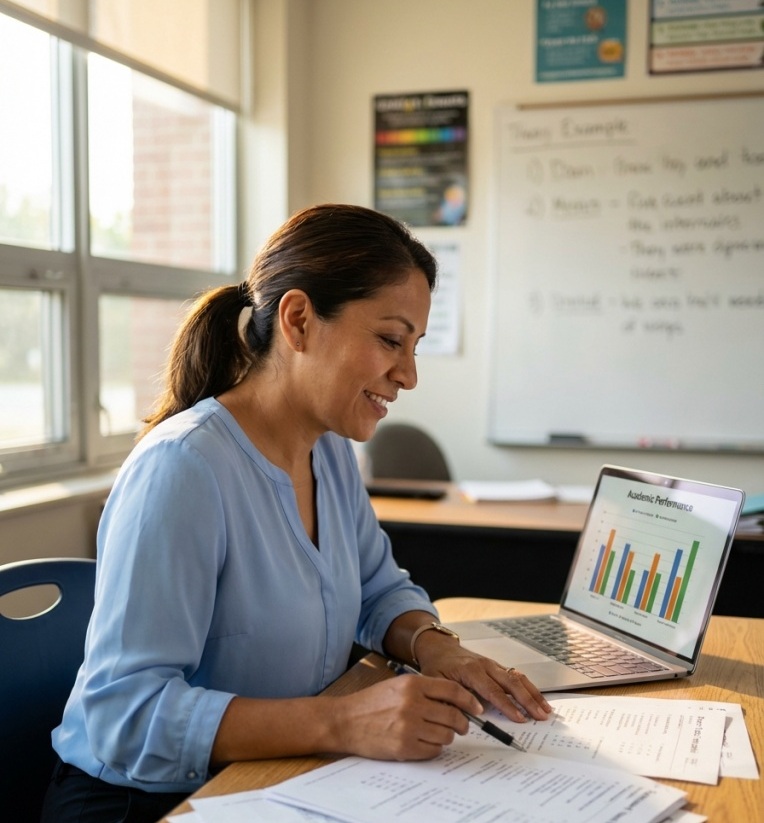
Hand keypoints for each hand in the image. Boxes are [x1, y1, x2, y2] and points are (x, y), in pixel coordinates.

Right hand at [330, 673, 483, 760]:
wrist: (345, 720)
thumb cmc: (371, 703)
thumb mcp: (398, 685)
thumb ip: (425, 690)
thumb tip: (455, 702)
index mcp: (412, 684)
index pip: (452, 691)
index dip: (469, 701)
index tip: (477, 708)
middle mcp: (412, 703)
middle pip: (453, 715)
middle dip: (462, 723)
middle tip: (461, 726)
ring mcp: (408, 726)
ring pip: (446, 735)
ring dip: (447, 737)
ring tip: (437, 733)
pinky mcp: (404, 747)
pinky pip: (433, 751)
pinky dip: (434, 749)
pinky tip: (425, 742)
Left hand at [417, 643, 552, 722]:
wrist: (439, 648)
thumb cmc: (437, 667)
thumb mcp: (436, 683)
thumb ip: (451, 699)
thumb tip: (467, 716)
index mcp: (470, 670)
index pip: (492, 690)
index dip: (506, 705)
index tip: (519, 718)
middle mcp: (485, 665)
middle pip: (511, 682)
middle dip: (527, 700)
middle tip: (540, 717)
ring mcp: (493, 665)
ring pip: (517, 678)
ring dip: (533, 693)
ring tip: (546, 710)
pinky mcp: (497, 667)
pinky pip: (516, 676)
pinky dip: (530, 687)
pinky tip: (538, 699)